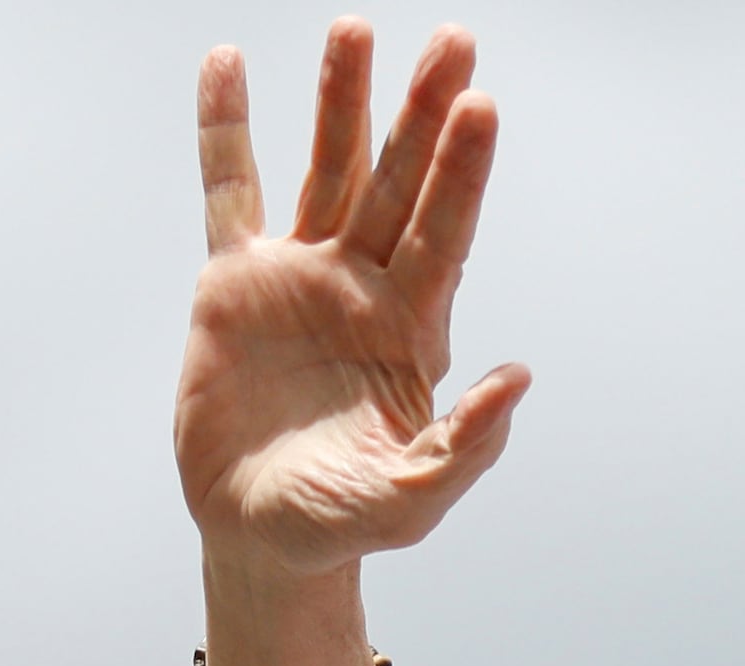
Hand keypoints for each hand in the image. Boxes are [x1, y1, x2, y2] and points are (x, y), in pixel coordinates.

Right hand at [184, 23, 524, 665]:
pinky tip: (226, 66)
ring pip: (327, 170)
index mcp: (412, 331)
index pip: (445, 235)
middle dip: (421, 115)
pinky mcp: (235, 283)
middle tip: (452, 41)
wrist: (258, 535)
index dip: (461, 174)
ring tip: (355, 29)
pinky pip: (230, 191)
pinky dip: (226, 130)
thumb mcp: (408, 504)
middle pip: (398, 184)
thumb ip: (462, 450)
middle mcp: (363, 286)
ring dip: (342, 101)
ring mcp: (300, 275)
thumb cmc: (340, 522)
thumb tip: (518, 380)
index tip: (481, 107)